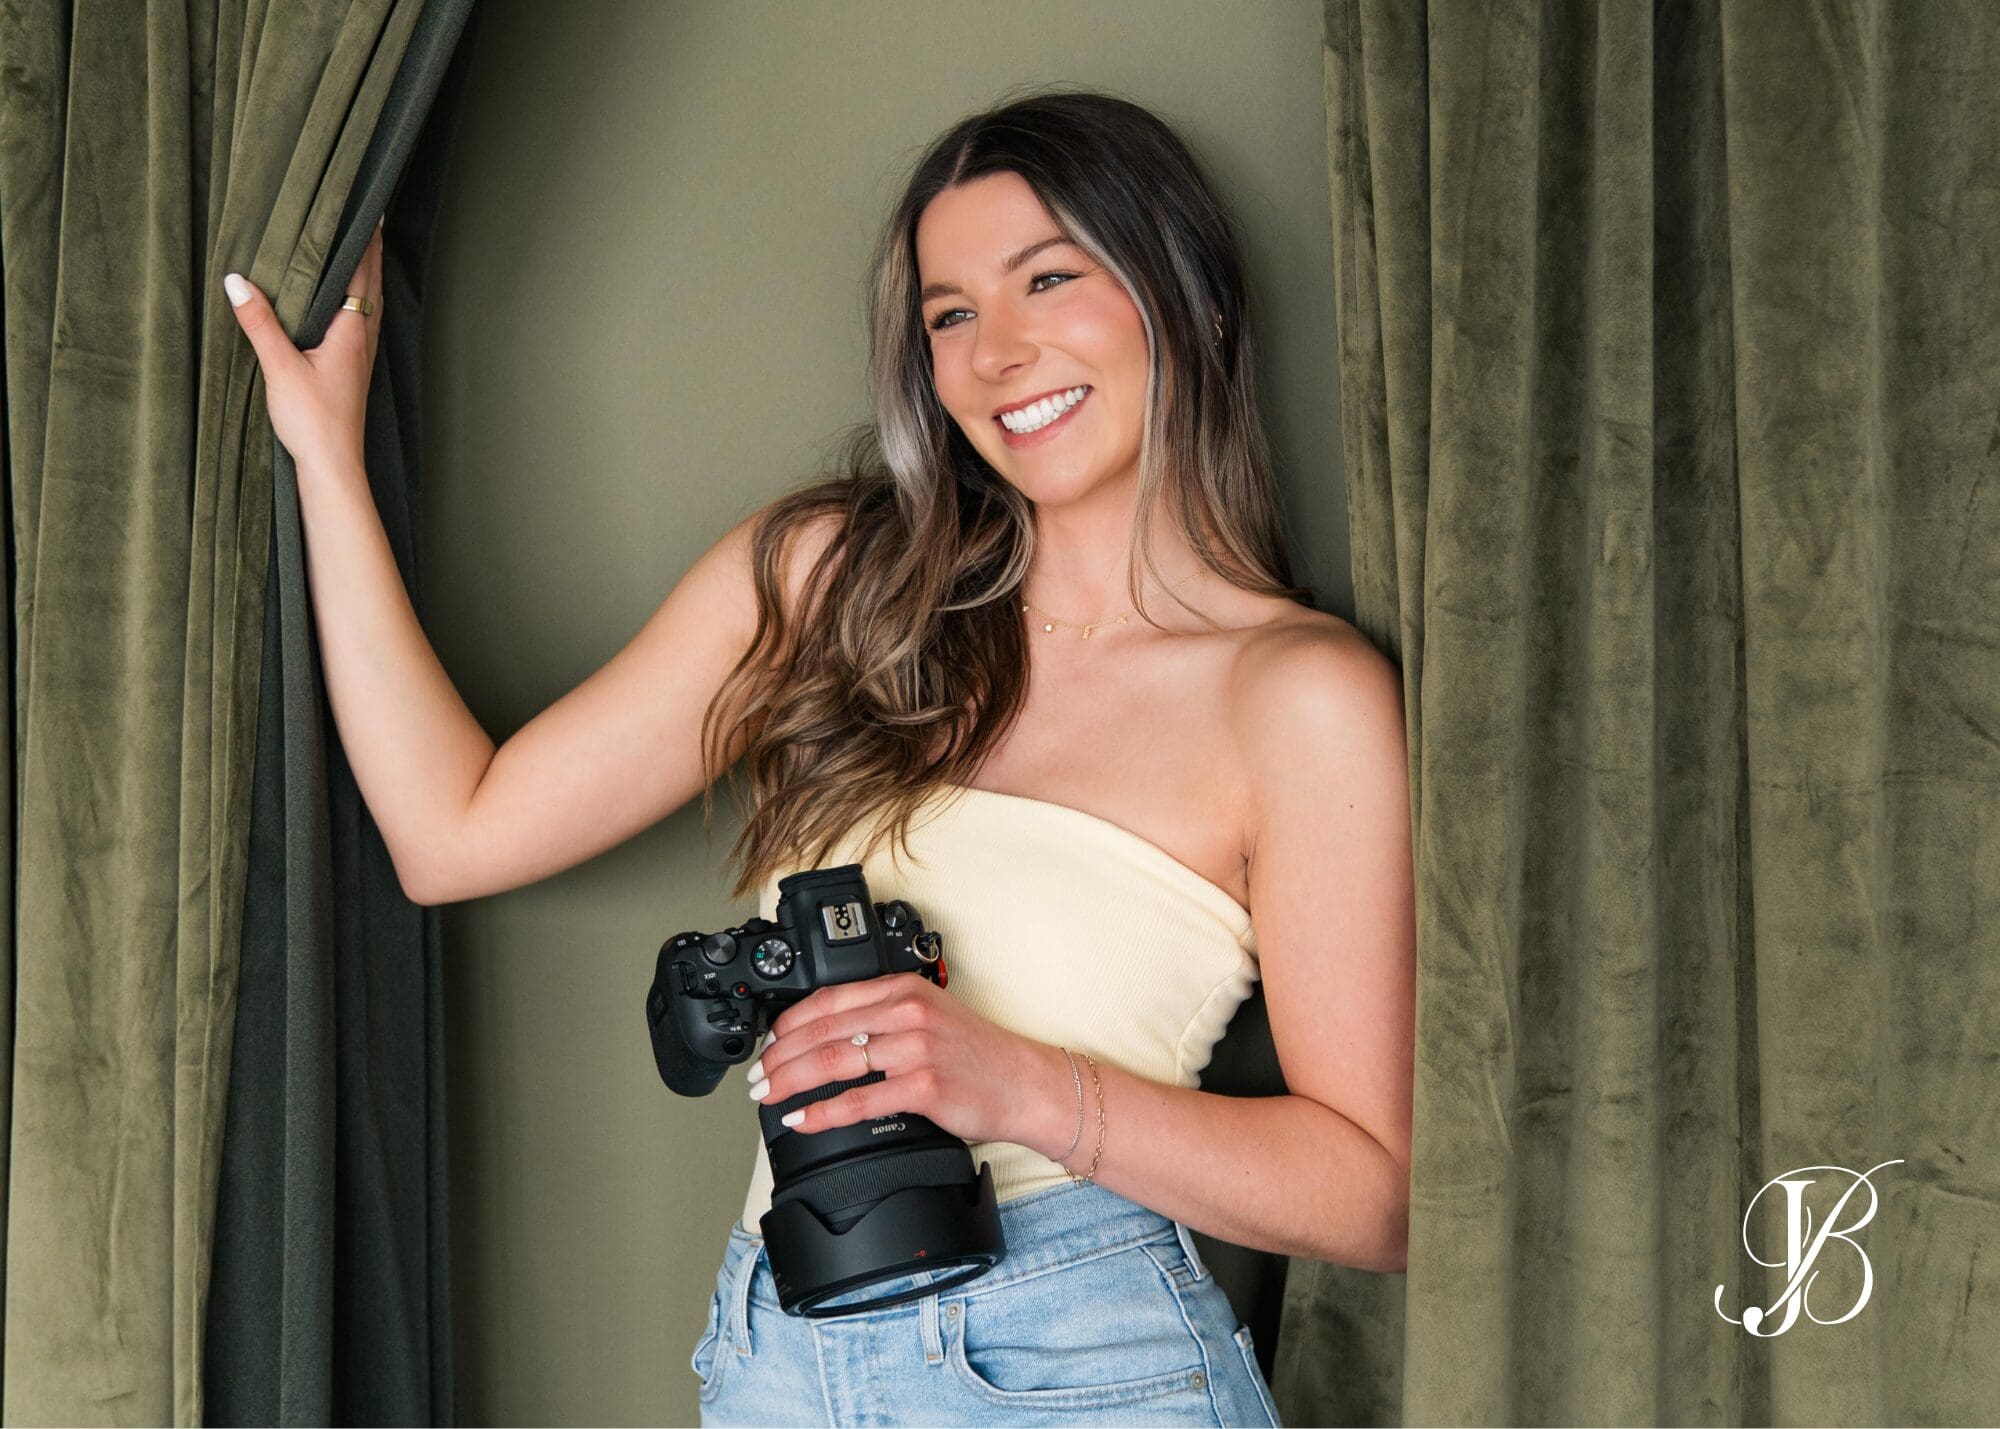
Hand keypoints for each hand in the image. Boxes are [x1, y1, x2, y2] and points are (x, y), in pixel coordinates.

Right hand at [223, 219, 384, 474]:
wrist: (333, 467)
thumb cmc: (313, 421)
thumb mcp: (279, 368)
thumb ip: (259, 323)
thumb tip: (237, 281)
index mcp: (351, 332)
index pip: (362, 275)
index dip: (365, 243)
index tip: (369, 212)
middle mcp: (363, 341)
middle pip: (371, 286)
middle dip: (370, 253)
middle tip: (369, 222)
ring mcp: (361, 358)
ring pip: (368, 306)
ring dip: (366, 278)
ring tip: (360, 254)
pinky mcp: (352, 374)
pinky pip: (360, 326)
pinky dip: (357, 304)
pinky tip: (346, 309)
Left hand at [749, 972, 1065, 1149]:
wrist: (1024, 1083)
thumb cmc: (978, 1054)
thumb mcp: (929, 1014)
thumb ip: (884, 1016)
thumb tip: (827, 1036)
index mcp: (903, 988)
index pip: (829, 998)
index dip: (789, 1023)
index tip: (769, 1043)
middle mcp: (907, 1012)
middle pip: (823, 1030)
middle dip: (780, 1056)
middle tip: (758, 1076)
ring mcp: (915, 1048)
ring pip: (834, 1062)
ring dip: (791, 1081)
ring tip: (769, 1096)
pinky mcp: (923, 1087)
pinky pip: (859, 1101)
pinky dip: (823, 1113)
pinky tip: (803, 1118)